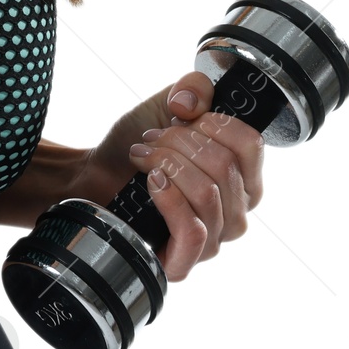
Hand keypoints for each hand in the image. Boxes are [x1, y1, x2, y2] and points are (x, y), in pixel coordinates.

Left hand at [67, 71, 265, 281]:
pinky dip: (168, 198)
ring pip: (207, 193)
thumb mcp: (166, 104)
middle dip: (177, 142)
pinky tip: (151, 183)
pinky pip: (193, 229)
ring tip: (143, 157)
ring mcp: (215, 239)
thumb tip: (190, 104)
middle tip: (151, 141)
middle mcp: (236, 210)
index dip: (213, 122)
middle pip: (223, 166)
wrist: (96, 176)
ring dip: (165, 164)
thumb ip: (192, 88)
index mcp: (242, 175)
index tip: (180, 118)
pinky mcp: (186, 260)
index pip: (251, 144)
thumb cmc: (137, 146)